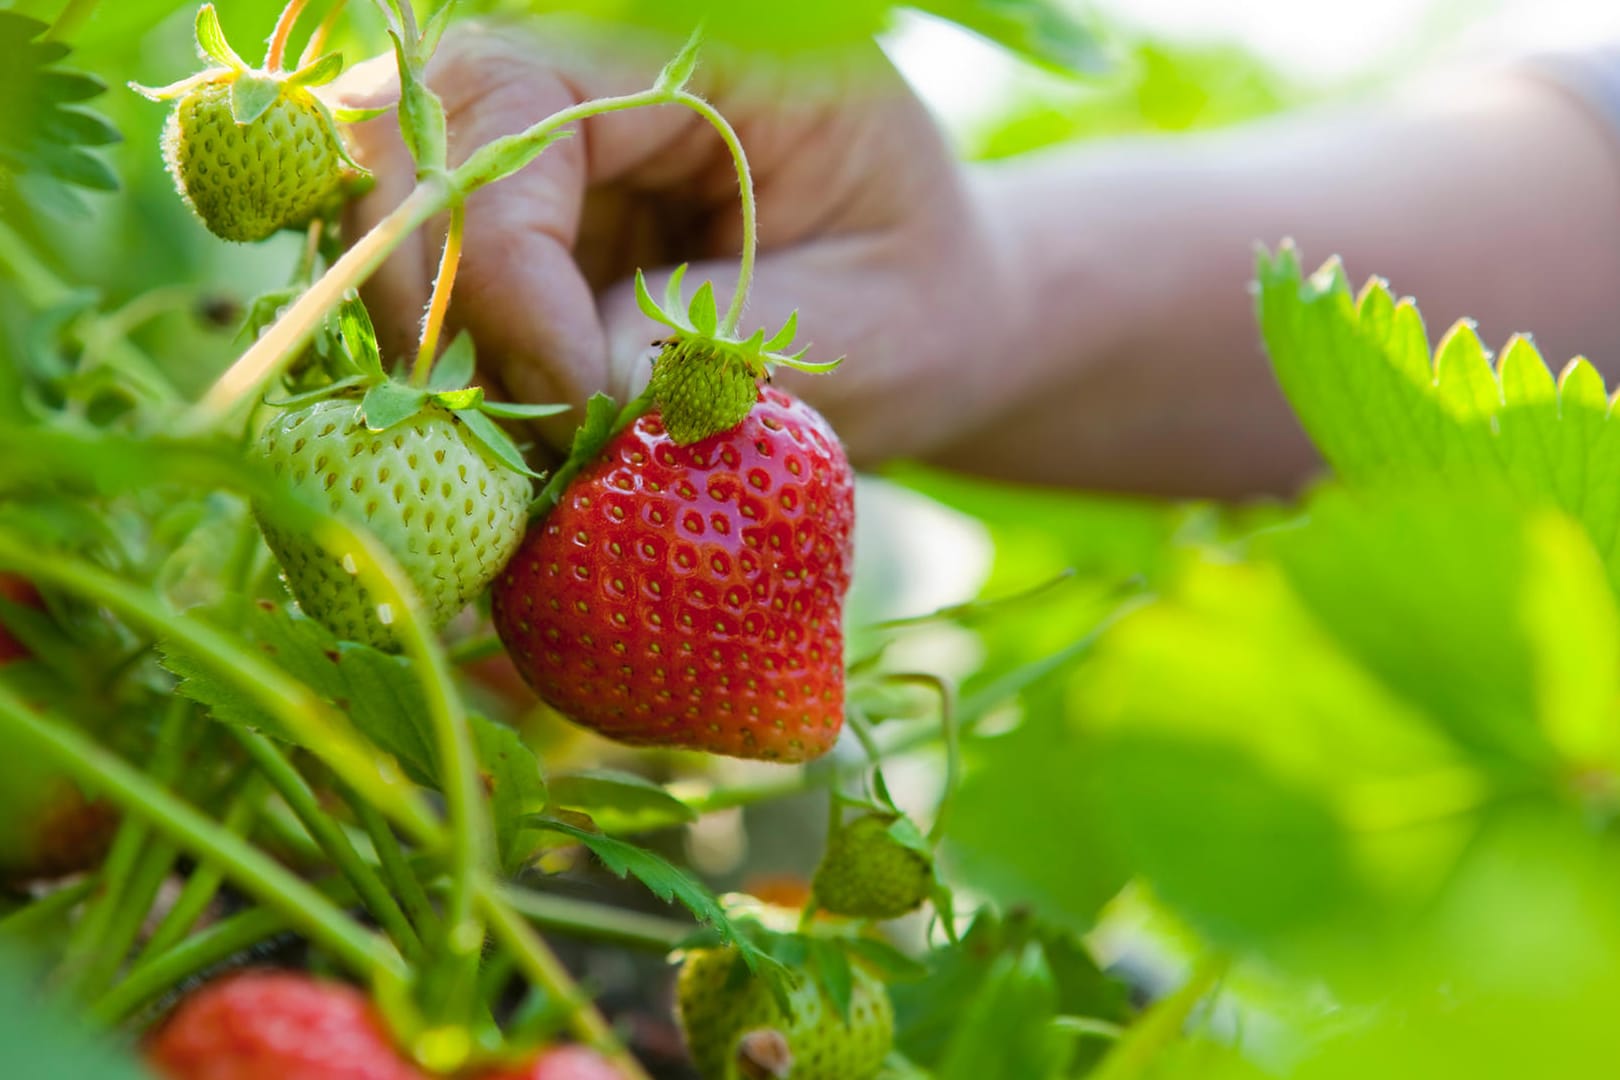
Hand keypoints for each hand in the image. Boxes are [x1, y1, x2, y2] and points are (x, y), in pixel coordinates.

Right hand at [340, 19, 1020, 462]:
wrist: (916, 318)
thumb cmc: (913, 306)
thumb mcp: (861, 327)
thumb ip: (718, 343)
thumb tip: (572, 389)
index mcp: (701, 46)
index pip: (518, 104)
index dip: (508, 263)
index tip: (572, 402)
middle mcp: (595, 69)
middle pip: (410, 140)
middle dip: (434, 302)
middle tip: (514, 441)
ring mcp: (541, 147)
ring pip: (386, 206)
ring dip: (424, 342)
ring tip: (522, 449)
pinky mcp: (518, 222)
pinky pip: (417, 272)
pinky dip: (441, 363)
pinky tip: (511, 436)